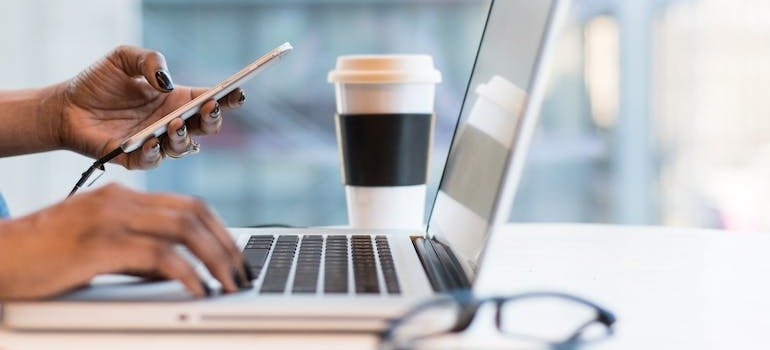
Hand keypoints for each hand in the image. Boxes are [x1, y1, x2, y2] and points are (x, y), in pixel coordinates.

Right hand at [0, 184, 251, 299]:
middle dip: (226, 245)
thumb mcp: (99, 246)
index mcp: (122, 197)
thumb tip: (179, 271)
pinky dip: (187, 273)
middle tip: (241, 272)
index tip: (235, 255)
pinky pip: (159, 255)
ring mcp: (110, 219)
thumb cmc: (42, 257)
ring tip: (229, 283)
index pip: (188, 204)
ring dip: (215, 258)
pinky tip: (198, 289)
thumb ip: (139, 252)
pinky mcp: (99, 244)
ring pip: (184, 229)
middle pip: (194, 213)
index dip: (219, 229)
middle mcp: (120, 201)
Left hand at [52, 45, 245, 168]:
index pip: (210, 100)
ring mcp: (156, 142)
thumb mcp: (123, 58)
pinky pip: (153, 160)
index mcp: (176, 100)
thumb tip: (166, 81)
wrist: (65, 106)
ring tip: (174, 123)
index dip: (228, 98)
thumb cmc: (98, 83)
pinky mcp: (135, 158)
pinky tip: (151, 139)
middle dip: (213, 119)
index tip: (238, 92)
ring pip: (184, 147)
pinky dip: (155, 152)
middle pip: (206, 127)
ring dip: (184, 137)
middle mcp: (171, 123)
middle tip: (209, 108)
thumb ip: (149, 60)